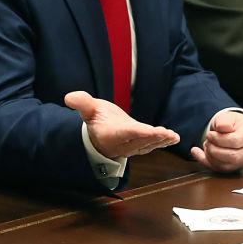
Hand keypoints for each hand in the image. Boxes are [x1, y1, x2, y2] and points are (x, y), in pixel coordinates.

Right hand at [64, 90, 178, 159]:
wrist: (97, 132)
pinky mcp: (138, 145)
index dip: (139, 133)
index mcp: (110, 134)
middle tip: (168, 134)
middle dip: (154, 138)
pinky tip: (173, 138)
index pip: (125, 134)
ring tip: (173, 137)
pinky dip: (162, 142)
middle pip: (139, 141)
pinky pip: (150, 146)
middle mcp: (121, 143)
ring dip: (161, 141)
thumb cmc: (94, 119)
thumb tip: (69, 97)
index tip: (151, 130)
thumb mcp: (88, 109)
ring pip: (147, 145)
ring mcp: (130, 146)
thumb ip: (82, 103)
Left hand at [191, 111, 242, 172]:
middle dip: (215, 150)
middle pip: (233, 156)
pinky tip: (199, 153)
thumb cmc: (232, 123)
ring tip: (207, 145)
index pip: (236, 141)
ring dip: (211, 156)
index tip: (210, 134)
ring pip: (226, 166)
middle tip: (207, 141)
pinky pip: (220, 169)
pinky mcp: (236, 167)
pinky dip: (207, 162)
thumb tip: (222, 127)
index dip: (219, 139)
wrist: (236, 129)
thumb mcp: (228, 116)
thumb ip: (224, 121)